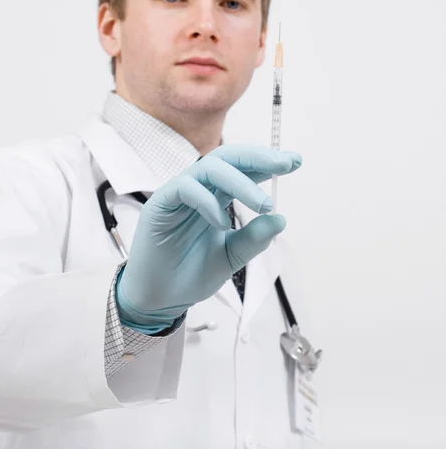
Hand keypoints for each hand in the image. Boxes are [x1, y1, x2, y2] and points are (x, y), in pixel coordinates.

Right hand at [115, 145, 302, 332]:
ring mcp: (178, 194)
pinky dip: (208, 202)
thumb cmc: (191, 274)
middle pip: (227, 158)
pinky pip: (185, 189)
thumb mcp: (232, 257)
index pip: (242, 170)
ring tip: (263, 205)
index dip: (267, 163)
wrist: (161, 298)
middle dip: (257, 157)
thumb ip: (253, 238)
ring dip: (240, 182)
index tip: (295, 162)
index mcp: (216, 197)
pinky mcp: (160, 204)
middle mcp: (199, 190)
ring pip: (208, 168)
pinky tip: (222, 223)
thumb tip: (280, 219)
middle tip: (284, 163)